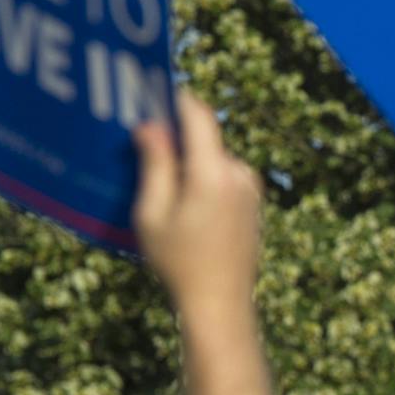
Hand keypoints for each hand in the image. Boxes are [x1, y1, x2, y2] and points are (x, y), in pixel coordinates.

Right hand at [132, 91, 262, 320]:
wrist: (220, 302)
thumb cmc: (179, 261)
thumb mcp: (153, 212)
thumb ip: (155, 164)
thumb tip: (151, 125)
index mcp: (214, 172)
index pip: (199, 115)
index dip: (176, 99)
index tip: (153, 92)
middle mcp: (239, 174)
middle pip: (204, 139)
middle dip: (175, 139)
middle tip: (141, 148)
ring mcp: (251, 189)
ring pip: (212, 159)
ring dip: (189, 164)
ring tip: (160, 189)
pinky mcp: (253, 202)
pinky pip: (223, 177)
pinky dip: (202, 180)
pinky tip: (183, 207)